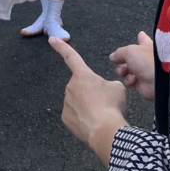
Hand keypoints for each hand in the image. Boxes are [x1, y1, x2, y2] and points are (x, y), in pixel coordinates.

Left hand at [50, 36, 127, 165]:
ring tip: (101, 115)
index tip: (52, 39)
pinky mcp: (65, 118)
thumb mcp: (117, 87)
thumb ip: (108, 84)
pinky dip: (83, 118)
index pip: (71, 57)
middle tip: (104, 102)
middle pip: (81, 86)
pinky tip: (92, 122)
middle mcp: (71, 87)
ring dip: (87, 106)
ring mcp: (67, 103)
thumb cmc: (112, 105)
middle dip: (90, 92)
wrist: (106, 131)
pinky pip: (75, 115)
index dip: (61, 47)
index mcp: (83, 75)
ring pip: (78, 101)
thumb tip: (104, 90)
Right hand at [109, 31, 155, 100]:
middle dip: (122, 61)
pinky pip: (130, 81)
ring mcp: (143, 71)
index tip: (139, 35)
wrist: (158, 80)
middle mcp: (145, 58)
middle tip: (119, 63)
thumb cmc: (146, 60)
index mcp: (146, 46)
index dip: (140, 38)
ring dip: (123, 71)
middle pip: (129, 58)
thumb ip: (119, 53)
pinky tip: (133, 80)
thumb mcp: (130, 51)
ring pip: (127, 70)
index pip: (142, 39)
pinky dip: (129, 80)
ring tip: (123, 72)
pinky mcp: (141, 84)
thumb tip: (112, 56)